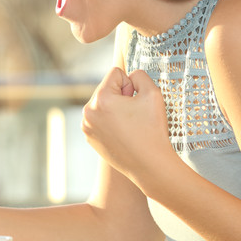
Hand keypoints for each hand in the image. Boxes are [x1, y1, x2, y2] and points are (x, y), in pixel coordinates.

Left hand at [81, 68, 178, 191]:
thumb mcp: (153, 93)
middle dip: (121, 97)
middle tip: (135, 115)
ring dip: (115, 110)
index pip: (115, 74)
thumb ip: (140, 75)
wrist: (150, 165)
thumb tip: (129, 77)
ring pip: (103, 105)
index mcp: (100, 99)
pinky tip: (124, 135)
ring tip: (130, 126)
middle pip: (107, 89)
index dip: (131, 85)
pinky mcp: (90, 138)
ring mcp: (87, 127)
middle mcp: (88, 112)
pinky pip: (101, 120)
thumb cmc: (152, 130)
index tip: (136, 101)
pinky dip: (111, 123)